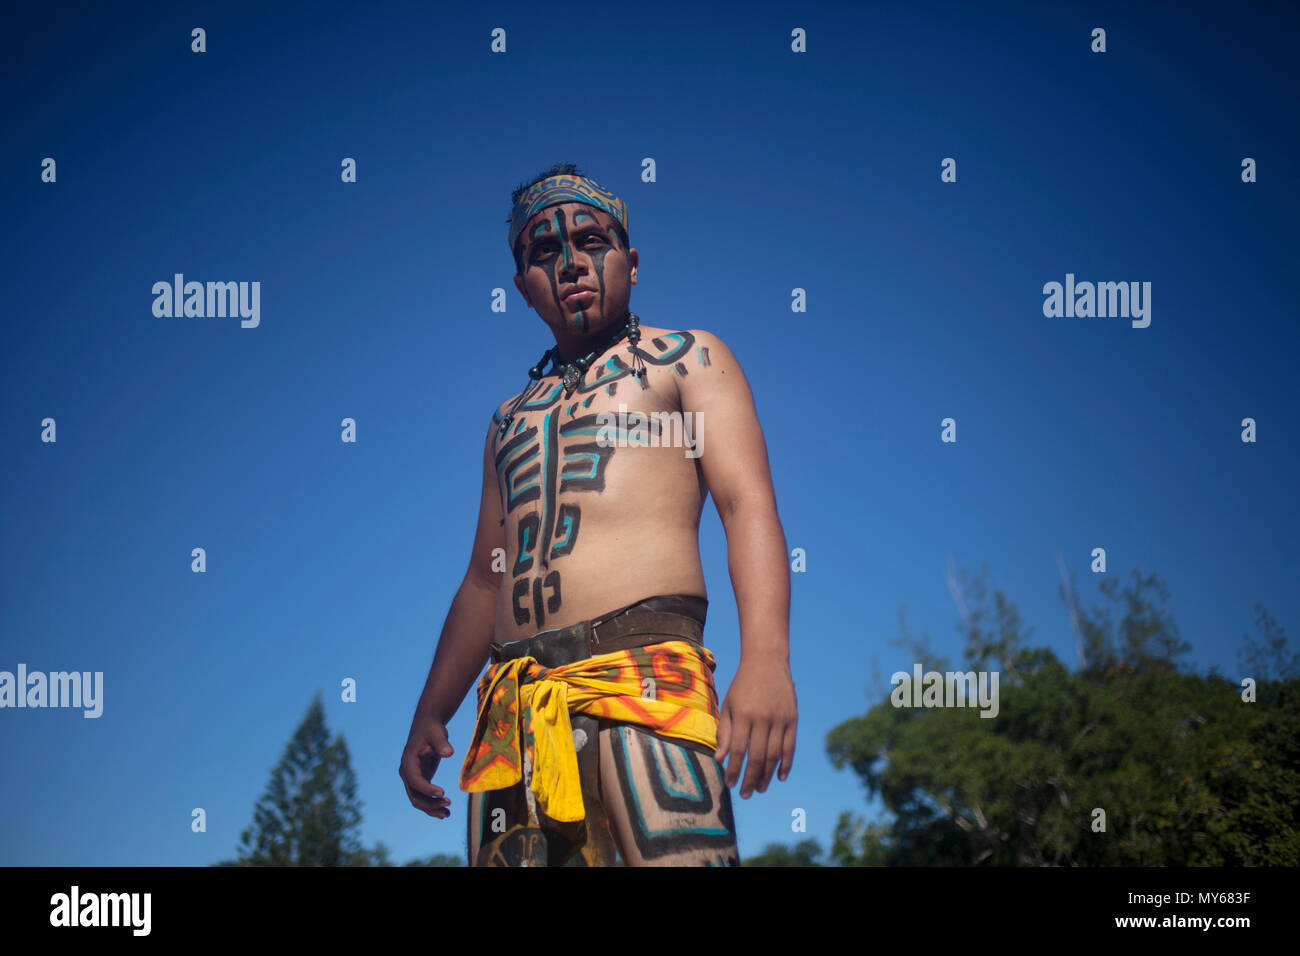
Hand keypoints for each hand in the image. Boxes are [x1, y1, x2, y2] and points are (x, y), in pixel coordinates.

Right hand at [399, 711, 454, 818]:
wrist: (428, 727)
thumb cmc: (432, 729)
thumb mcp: (437, 734)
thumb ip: (442, 743)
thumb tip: (449, 753)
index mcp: (408, 762)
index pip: (415, 781)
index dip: (427, 789)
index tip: (443, 792)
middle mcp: (407, 773)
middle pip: (415, 795)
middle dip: (430, 803)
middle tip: (448, 804)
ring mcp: (412, 778)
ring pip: (418, 800)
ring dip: (431, 809)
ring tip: (447, 814)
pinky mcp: (419, 780)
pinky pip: (423, 797)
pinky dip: (432, 805)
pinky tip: (444, 812)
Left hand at [714, 657, 796, 798]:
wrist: (767, 661)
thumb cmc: (742, 685)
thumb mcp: (728, 705)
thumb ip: (724, 732)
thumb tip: (720, 759)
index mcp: (744, 715)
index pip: (739, 750)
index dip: (734, 770)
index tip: (729, 784)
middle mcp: (763, 718)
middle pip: (758, 757)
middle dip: (750, 778)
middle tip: (745, 794)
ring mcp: (780, 719)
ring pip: (775, 755)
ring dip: (767, 776)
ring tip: (759, 789)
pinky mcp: (793, 719)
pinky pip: (790, 747)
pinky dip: (786, 764)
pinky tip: (780, 778)